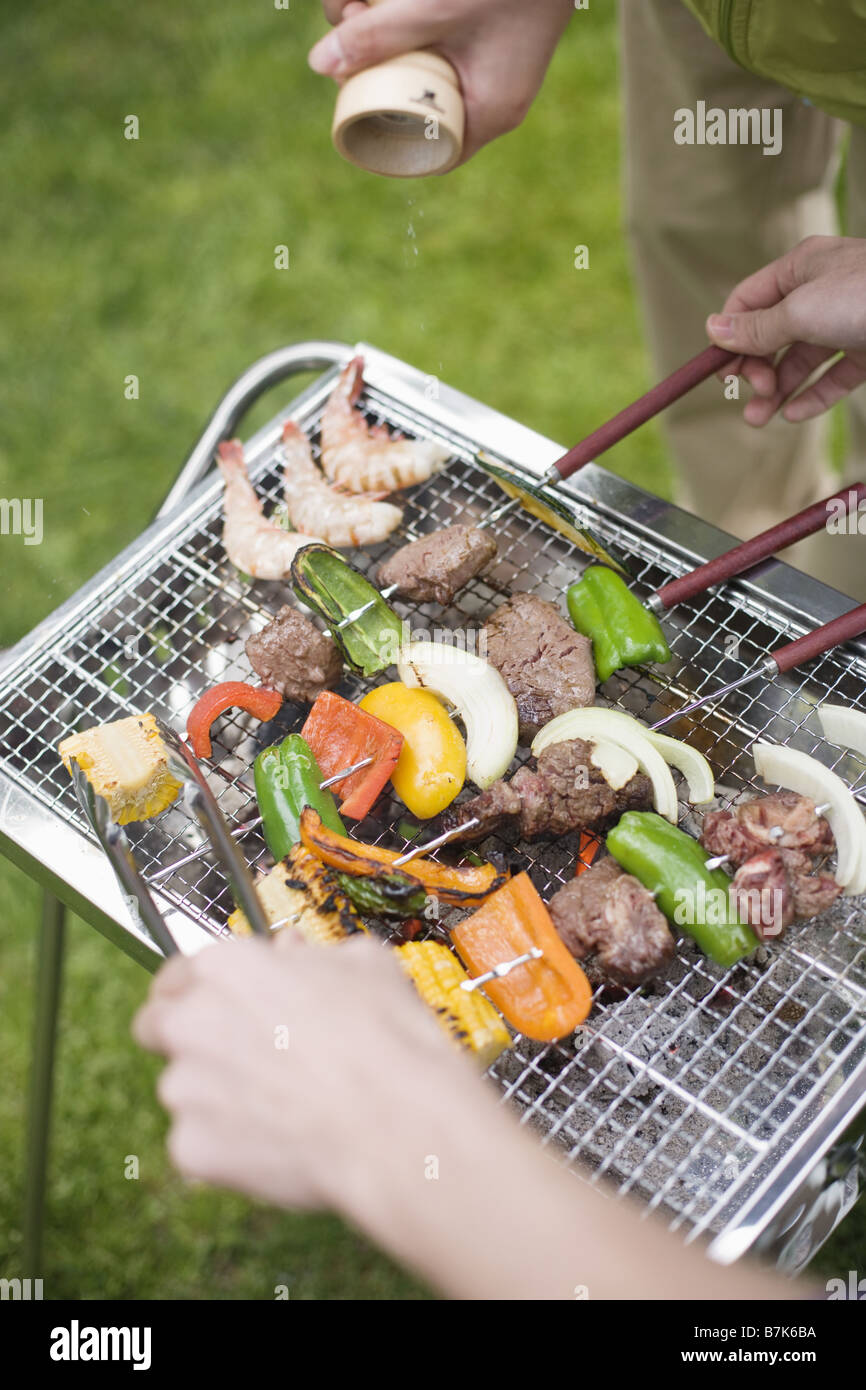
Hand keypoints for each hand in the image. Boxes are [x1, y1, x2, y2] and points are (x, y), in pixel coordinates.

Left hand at [132, 934, 468, 1212]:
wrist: (396, 1124)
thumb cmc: (388, 1035)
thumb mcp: (364, 965)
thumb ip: (313, 957)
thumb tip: (293, 954)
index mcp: (225, 967)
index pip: (178, 974)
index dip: (200, 991)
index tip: (222, 1006)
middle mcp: (191, 1021)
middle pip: (156, 1028)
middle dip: (189, 1041)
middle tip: (240, 1057)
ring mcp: (185, 1088)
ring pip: (185, 1092)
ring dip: (217, 1097)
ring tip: (282, 1108)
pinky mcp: (191, 1148)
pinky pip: (200, 1146)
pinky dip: (230, 1149)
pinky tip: (281, 1144)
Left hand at [309, 0, 574, 164]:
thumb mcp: (433, 8)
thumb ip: (379, 34)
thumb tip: (319, 65)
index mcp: (491, 111)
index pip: (431, 155)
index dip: (382, 136)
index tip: (346, 96)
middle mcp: (494, 97)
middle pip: (418, 106)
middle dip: (372, 68)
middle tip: (346, 19)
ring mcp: (495, 67)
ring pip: (423, 69)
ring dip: (383, 37)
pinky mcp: (491, 38)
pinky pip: (439, 46)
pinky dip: (408, 26)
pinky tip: (382, 0)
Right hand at [705, 235, 865, 426]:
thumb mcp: (801, 309)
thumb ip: (758, 327)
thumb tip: (714, 330)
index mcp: (801, 268)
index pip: (748, 301)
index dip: (730, 337)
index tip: (722, 373)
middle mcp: (821, 292)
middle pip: (772, 334)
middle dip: (754, 369)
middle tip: (751, 395)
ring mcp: (846, 321)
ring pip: (800, 360)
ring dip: (777, 390)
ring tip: (759, 419)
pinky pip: (833, 376)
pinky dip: (812, 395)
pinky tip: (794, 414)